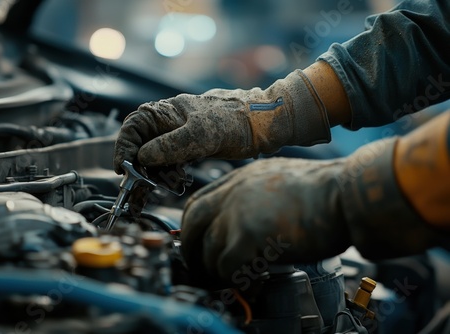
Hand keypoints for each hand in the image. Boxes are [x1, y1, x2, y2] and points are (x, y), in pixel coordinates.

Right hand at [113, 70, 330, 172]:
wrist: (264, 124)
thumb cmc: (235, 121)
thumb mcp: (201, 134)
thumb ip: (170, 145)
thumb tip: (143, 157)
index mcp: (166, 112)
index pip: (133, 128)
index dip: (124, 147)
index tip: (123, 169)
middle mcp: (169, 123)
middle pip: (142, 145)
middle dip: (141, 168)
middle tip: (142, 189)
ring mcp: (180, 136)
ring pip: (157, 157)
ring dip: (158, 175)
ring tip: (171, 185)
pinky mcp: (191, 147)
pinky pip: (172, 163)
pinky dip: (172, 175)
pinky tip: (179, 182)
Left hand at [180, 157, 349, 281]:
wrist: (349, 194)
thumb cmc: (325, 192)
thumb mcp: (279, 183)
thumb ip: (255, 198)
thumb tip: (245, 226)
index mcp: (240, 179)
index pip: (198, 204)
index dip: (192, 228)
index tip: (195, 245)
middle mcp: (233, 193)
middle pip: (192, 225)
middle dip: (191, 253)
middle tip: (202, 272)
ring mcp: (238, 212)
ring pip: (209, 251)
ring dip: (219, 272)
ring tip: (236, 282)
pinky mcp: (249, 235)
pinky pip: (228, 268)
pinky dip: (239, 282)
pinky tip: (257, 285)